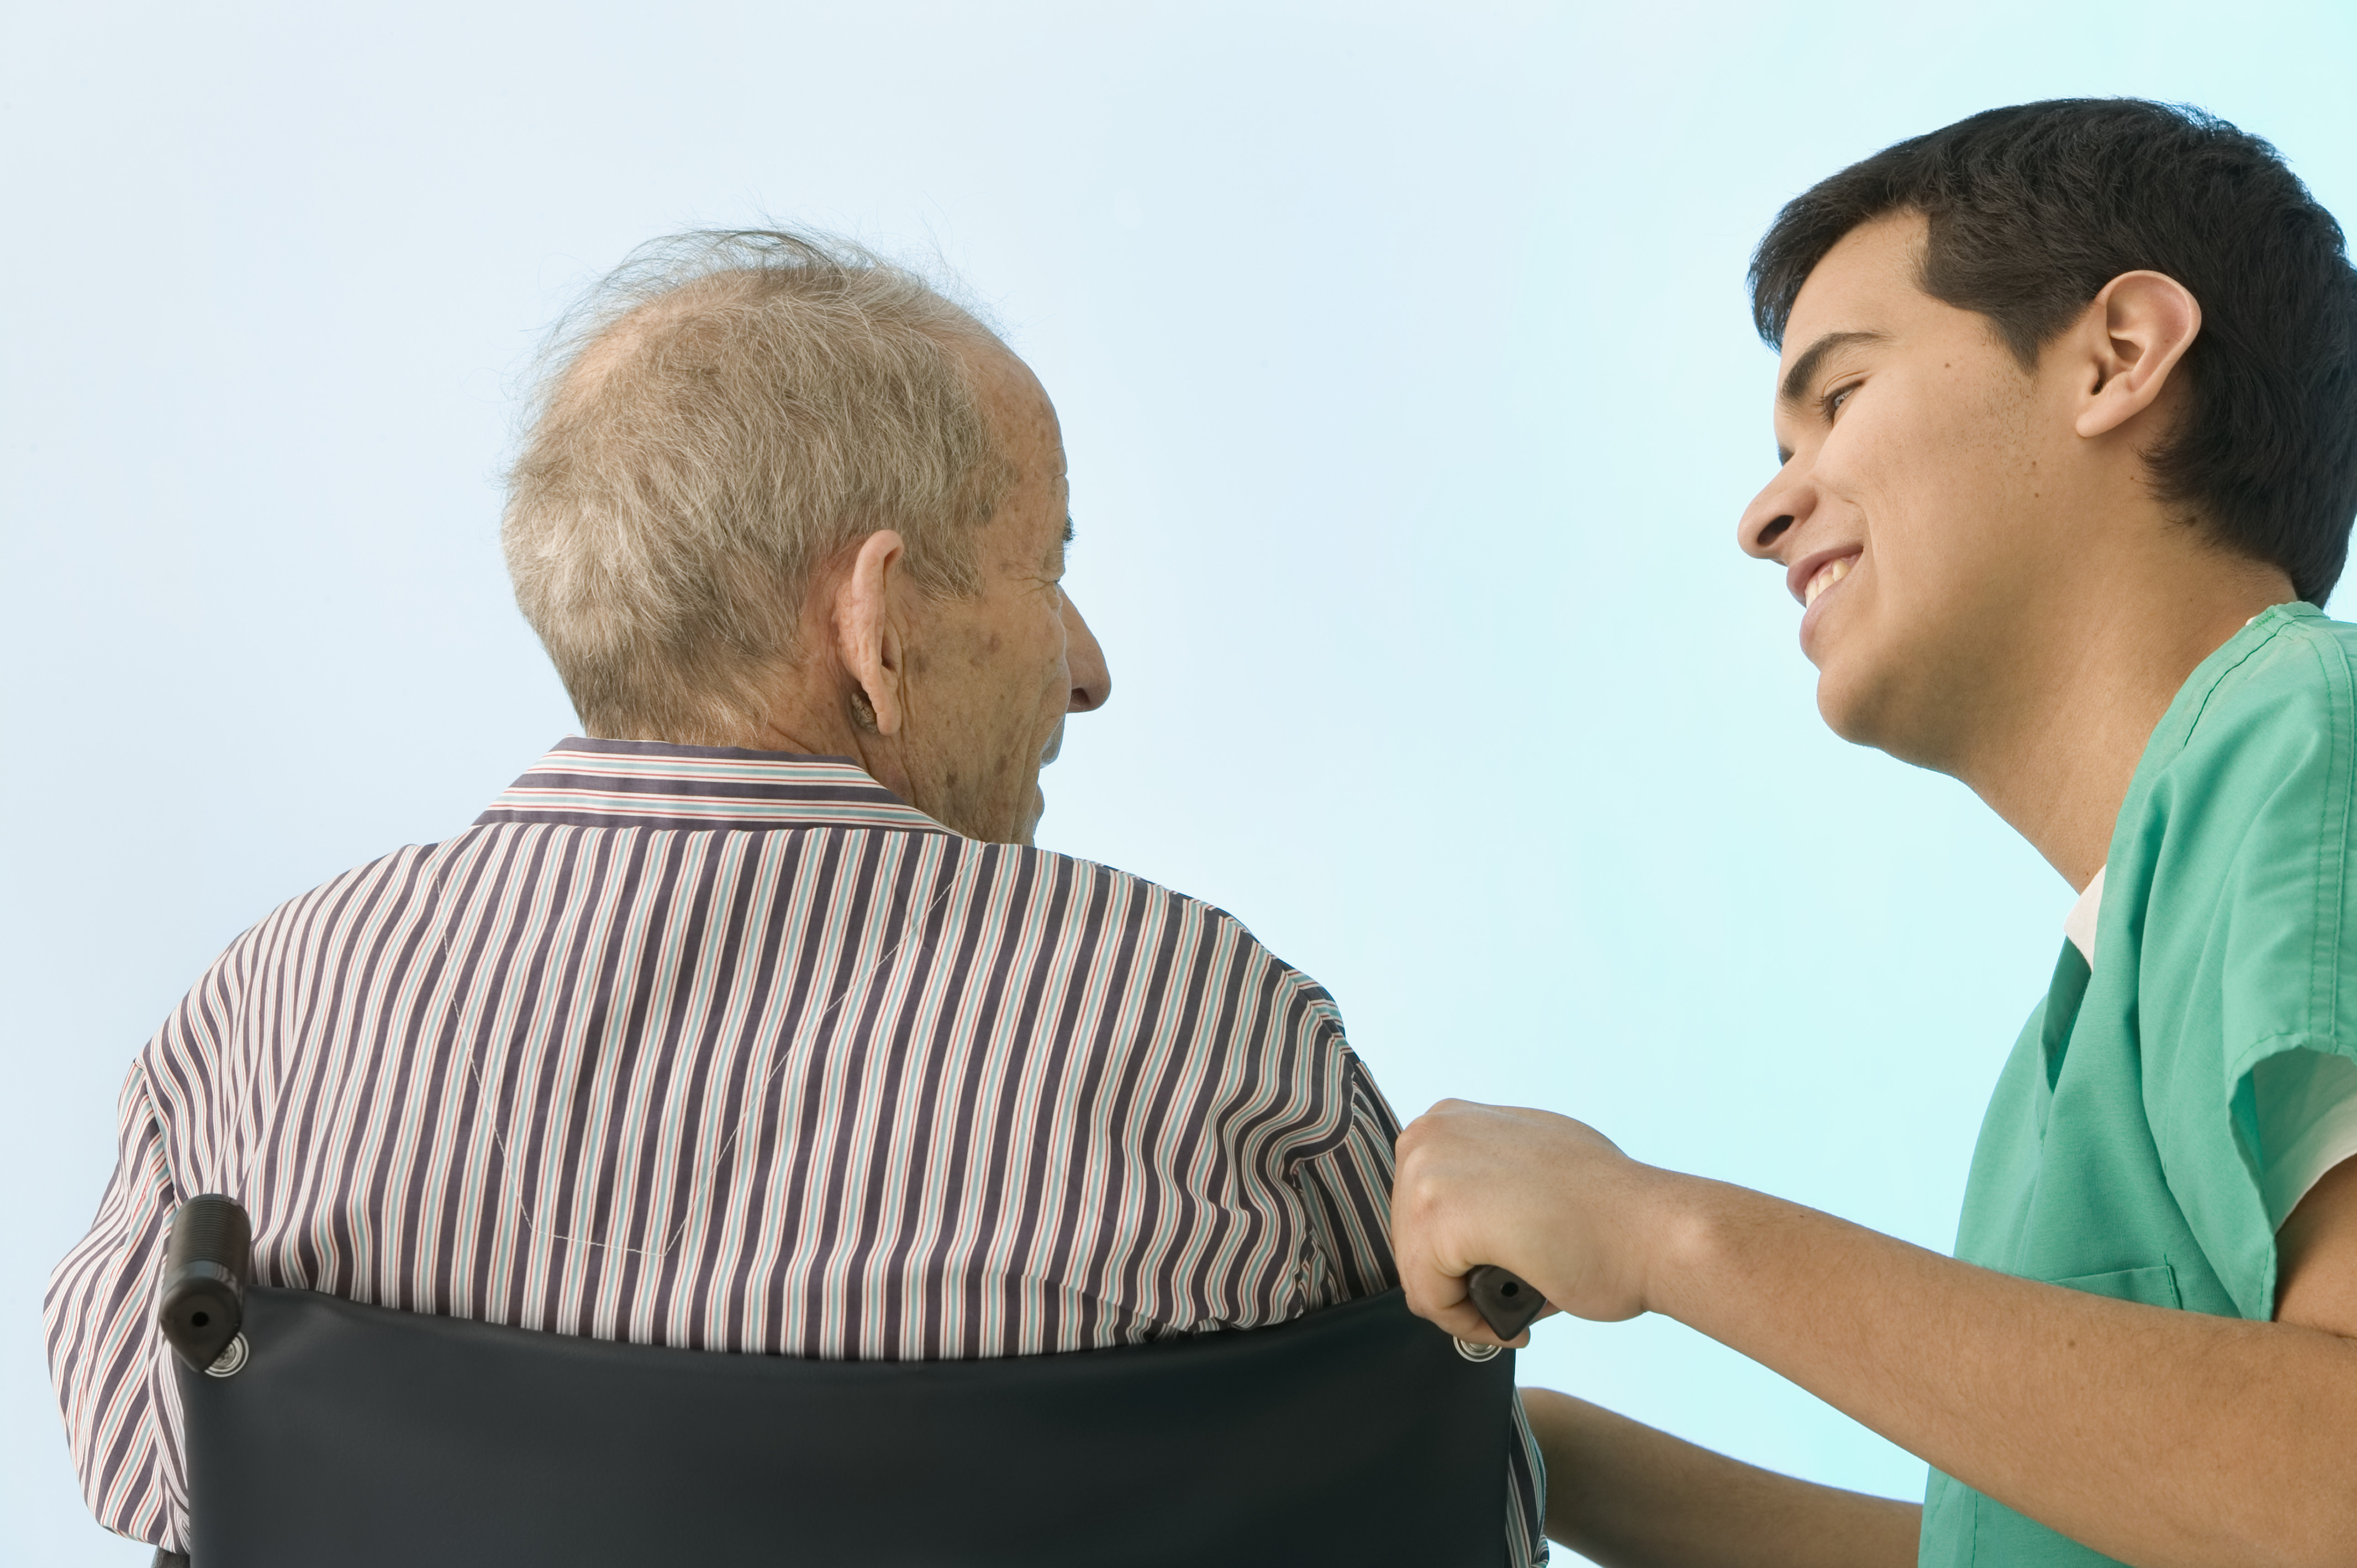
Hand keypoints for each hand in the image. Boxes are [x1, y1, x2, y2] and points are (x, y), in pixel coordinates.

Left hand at [1393, 1099, 1672, 1344]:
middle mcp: (1432, 1133)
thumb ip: (1486, 1183)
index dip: (1449, 1253)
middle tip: (1502, 1298)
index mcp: (1450, 1120)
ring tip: (1510, 1311)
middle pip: (1410, 1237)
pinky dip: (1466, 1323)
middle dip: (1453, 1278)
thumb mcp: (1532, 1166)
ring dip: (1461, 1305)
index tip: (1488, 1272)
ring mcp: (1432, 1169)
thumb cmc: (1610, 1211)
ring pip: (1417, 1270)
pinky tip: (1511, 1322)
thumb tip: (1464, 1230)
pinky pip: (1429, 1297)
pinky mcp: (1440, 1215)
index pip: (1416, 1207)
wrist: (1653, 1229)